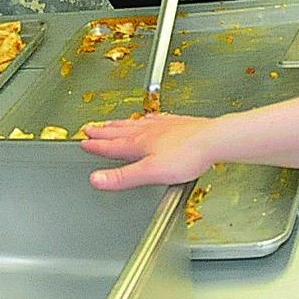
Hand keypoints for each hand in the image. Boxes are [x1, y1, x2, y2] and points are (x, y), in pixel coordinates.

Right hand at [79, 114, 214, 189]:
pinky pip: (157, 120)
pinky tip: (150, 119)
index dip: (96, 146)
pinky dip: (147, 120)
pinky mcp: (178, 125)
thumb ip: (123, 177)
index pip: (112, 146)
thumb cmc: (187, 157)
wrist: (214, 140)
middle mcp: (149, 132)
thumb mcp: (150, 173)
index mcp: (139, 144)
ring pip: (136, 124)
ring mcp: (164, 126)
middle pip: (120, 131)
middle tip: (91, 127)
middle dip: (104, 131)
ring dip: (121, 124)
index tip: (84, 142)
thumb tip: (96, 179)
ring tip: (112, 122)